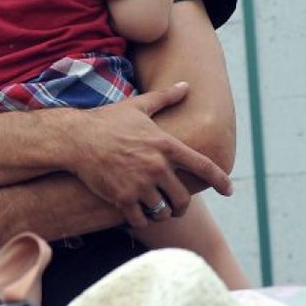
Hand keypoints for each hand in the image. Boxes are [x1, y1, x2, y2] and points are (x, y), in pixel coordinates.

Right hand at [62, 82, 232, 228]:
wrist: (76, 139)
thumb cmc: (108, 121)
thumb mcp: (139, 106)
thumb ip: (165, 98)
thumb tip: (185, 85)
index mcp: (166, 145)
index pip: (202, 166)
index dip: (219, 179)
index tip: (229, 190)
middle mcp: (157, 166)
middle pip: (183, 198)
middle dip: (181, 205)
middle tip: (176, 205)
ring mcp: (140, 184)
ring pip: (164, 211)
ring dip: (162, 214)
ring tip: (157, 210)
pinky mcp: (122, 198)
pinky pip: (142, 219)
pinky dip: (142, 220)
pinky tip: (137, 215)